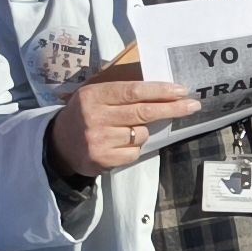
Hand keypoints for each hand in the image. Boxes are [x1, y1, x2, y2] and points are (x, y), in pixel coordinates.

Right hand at [45, 70, 200, 180]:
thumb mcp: (96, 96)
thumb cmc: (86, 115)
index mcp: (94, 95)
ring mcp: (98, 139)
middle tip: (193, 106)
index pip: (133, 91)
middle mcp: (94, 116)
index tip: (182, 91)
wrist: (58, 144)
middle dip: (172, 108)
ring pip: (140, 134)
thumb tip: (165, 92)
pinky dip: (134, 149)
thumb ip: (122, 93)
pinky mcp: (101, 159)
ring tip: (126, 130)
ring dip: (143, 132)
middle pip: (143, 112)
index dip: (160, 91)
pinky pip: (134, 153)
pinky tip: (119, 145)